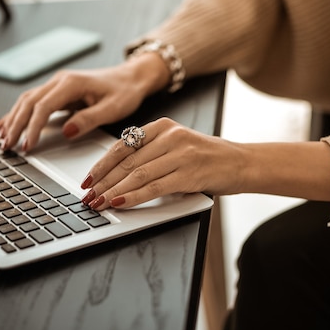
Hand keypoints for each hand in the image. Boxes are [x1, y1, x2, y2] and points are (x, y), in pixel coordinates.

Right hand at [0, 53, 169, 150]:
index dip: (33, 127)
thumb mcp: (113, 108)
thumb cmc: (124, 91)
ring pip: (26, 101)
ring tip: (3, 139)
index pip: (43, 107)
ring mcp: (56, 84)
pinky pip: (32, 101)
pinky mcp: (57, 91)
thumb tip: (66, 132)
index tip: (27, 146)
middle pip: (28, 103)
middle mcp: (59, 81)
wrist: (131, 77)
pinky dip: (19, 113)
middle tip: (7, 146)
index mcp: (71, 83)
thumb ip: (89, 120)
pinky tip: (7, 124)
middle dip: (15, 125)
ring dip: (13, 120)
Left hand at [79, 118, 329, 209]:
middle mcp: (170, 135)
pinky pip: (154, 186)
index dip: (101, 165)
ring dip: (113, 192)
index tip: (87, 179)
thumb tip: (115, 176)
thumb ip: (150, 154)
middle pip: (126, 162)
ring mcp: (180, 153)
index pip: (122, 146)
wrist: (242, 162)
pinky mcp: (189, 172)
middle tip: (87, 197)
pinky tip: (120, 204)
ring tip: (98, 204)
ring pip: (137, 174)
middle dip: (102, 182)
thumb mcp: (176, 146)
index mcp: (162, 126)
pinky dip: (133, 196)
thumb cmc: (207, 158)